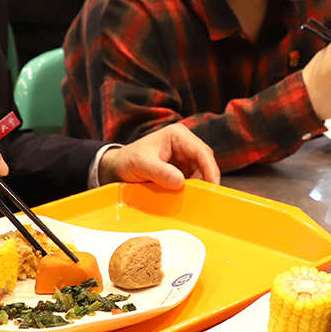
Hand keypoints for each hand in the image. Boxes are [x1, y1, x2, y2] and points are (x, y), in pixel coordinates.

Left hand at [98, 123, 219, 188]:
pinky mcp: (181, 168)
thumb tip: (180, 182)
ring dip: (196, 185)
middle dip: (204, 179)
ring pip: (200, 172)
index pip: (201, 151)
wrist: (118, 167)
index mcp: (177, 135)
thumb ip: (160, 172)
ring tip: (188, 196)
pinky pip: (192, 179)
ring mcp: (183, 156)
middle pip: (204, 162)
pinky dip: (190, 188)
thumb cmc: (128, 160)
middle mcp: (184, 144)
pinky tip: (184, 196)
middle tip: (200, 196)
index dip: (210, 168)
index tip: (212, 185)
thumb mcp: (141, 164)